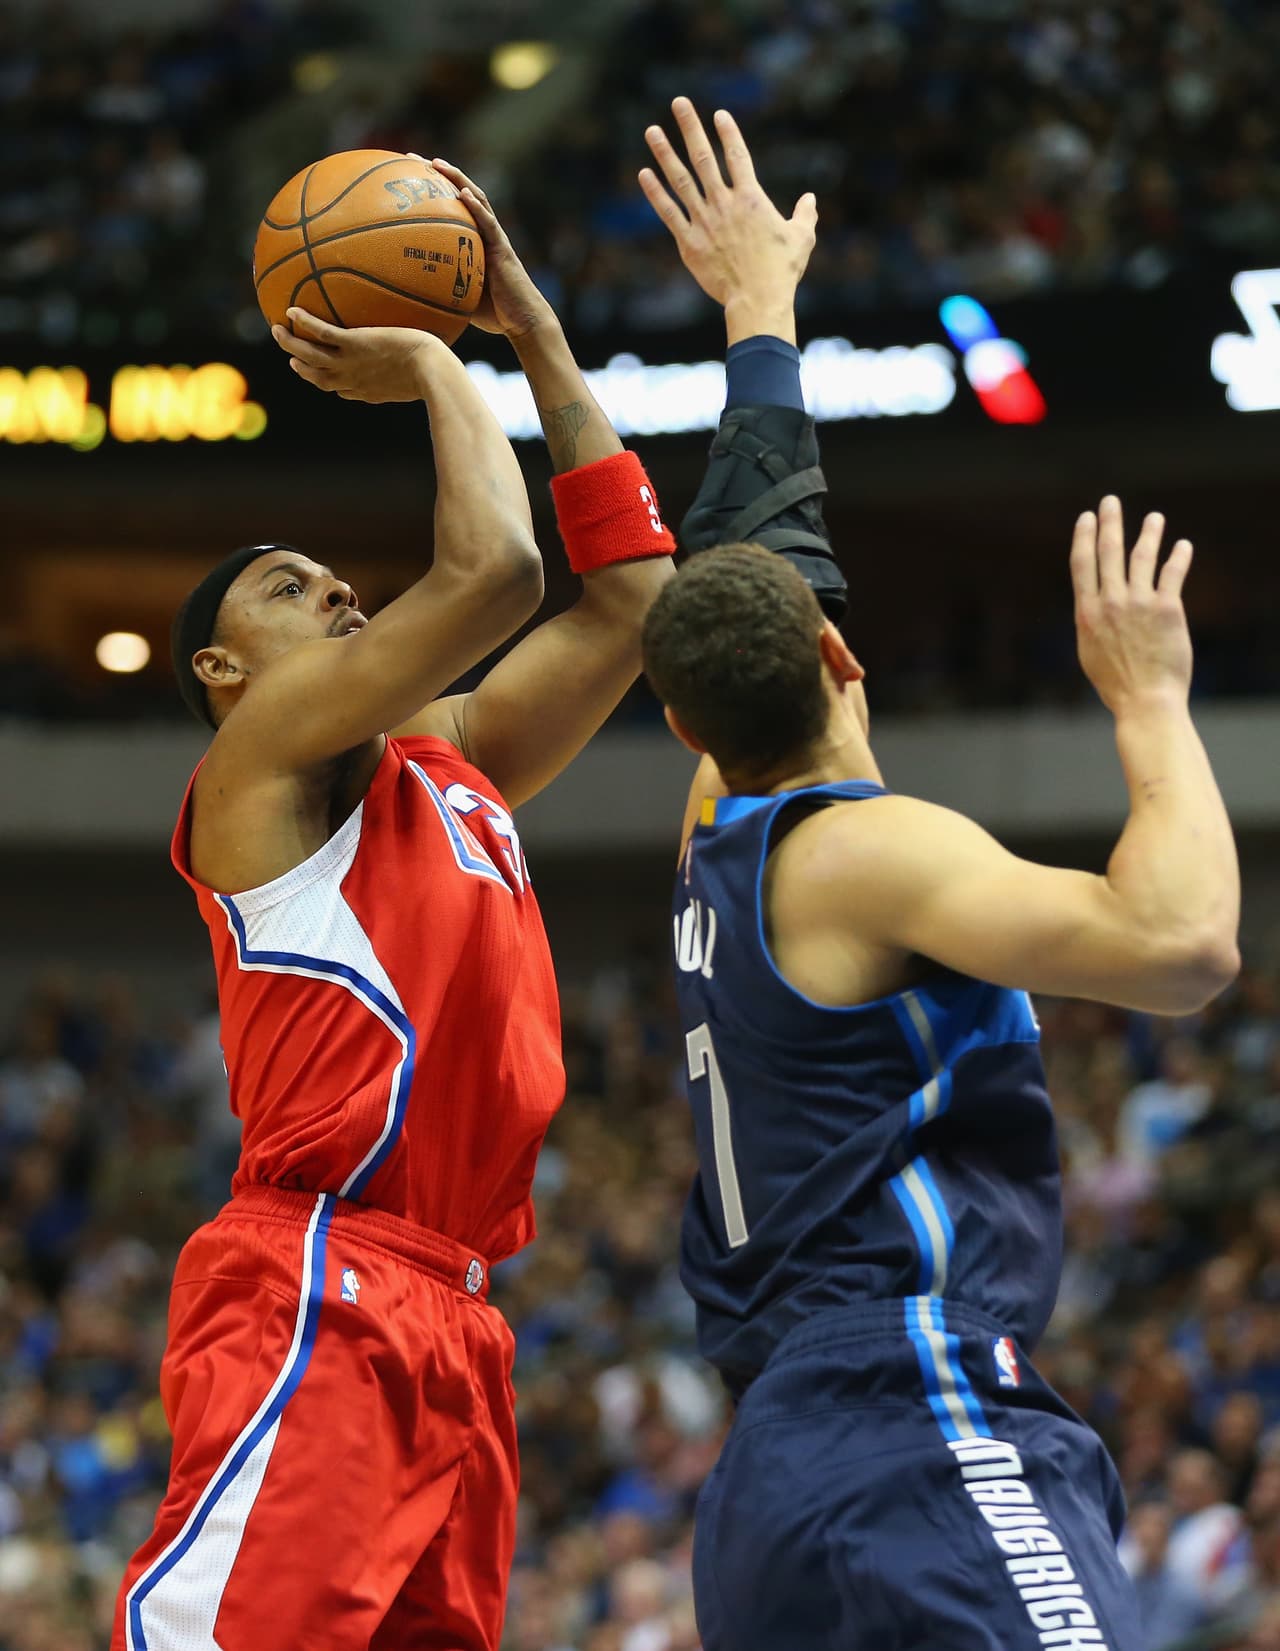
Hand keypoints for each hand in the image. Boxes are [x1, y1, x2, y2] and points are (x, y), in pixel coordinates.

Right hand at [271, 309, 439, 402]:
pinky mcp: (354, 344)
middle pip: (317, 376)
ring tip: (277, 330)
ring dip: (290, 344)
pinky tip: (292, 310)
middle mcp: (353, 380)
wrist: (432, 371)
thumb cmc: (435, 375)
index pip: (341, 389)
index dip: (327, 383)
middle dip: (300, 367)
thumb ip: (413, 376)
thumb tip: (425, 367)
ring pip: (310, 356)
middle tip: (289, 357)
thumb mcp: (422, 380)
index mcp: (366, 391)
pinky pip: (322, 332)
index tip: (320, 376)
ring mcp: (351, 362)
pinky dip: (304, 323)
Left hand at [417, 155, 553, 340]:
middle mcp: (483, 231)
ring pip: (476, 198)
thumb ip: (439, 288)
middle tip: (411, 159)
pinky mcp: (502, 247)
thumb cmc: (493, 313)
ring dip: (456, 177)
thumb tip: (408, 295)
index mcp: (472, 239)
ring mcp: (494, 237)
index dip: (429, 189)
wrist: (521, 320)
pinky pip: (488, 223)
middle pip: (459, 192)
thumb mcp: (458, 298)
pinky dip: (476, 206)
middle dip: (436, 173)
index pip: (449, 206)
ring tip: (436, 163)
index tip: (404, 176)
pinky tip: (463, 193)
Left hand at [639, 98, 815, 332]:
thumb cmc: (782, 270)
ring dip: (664, 153)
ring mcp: (704, 221)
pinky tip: (644, 174)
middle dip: (690, 127)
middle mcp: (724, 203)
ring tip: (651, 130)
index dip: (728, 132)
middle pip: (703, 157)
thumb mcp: (802, 238)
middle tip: (679, 102)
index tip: (718, 114)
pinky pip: (668, 212)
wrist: (757, 299)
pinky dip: (655, 193)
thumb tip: (810, 199)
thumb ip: (805, 214)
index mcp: (751, 198)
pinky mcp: (689, 242)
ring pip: (680, 180)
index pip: (737, 155)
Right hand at [1071, 497, 1194, 714]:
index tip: (1086, 517)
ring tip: (1154, 518)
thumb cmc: (1116, 684)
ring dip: (1149, 533)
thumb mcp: (1089, 652)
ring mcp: (1139, 603)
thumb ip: (1091, 623)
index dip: (1083, 537)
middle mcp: (1110, 602)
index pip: (1082, 564)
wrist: (1144, 699)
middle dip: (1109, 523)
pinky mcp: (1167, 609)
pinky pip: (1173, 574)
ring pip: (1142, 557)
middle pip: (1108, 552)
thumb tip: (1093, 605)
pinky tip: (1182, 545)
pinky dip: (1178, 557)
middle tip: (1110, 502)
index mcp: (1087, 612)